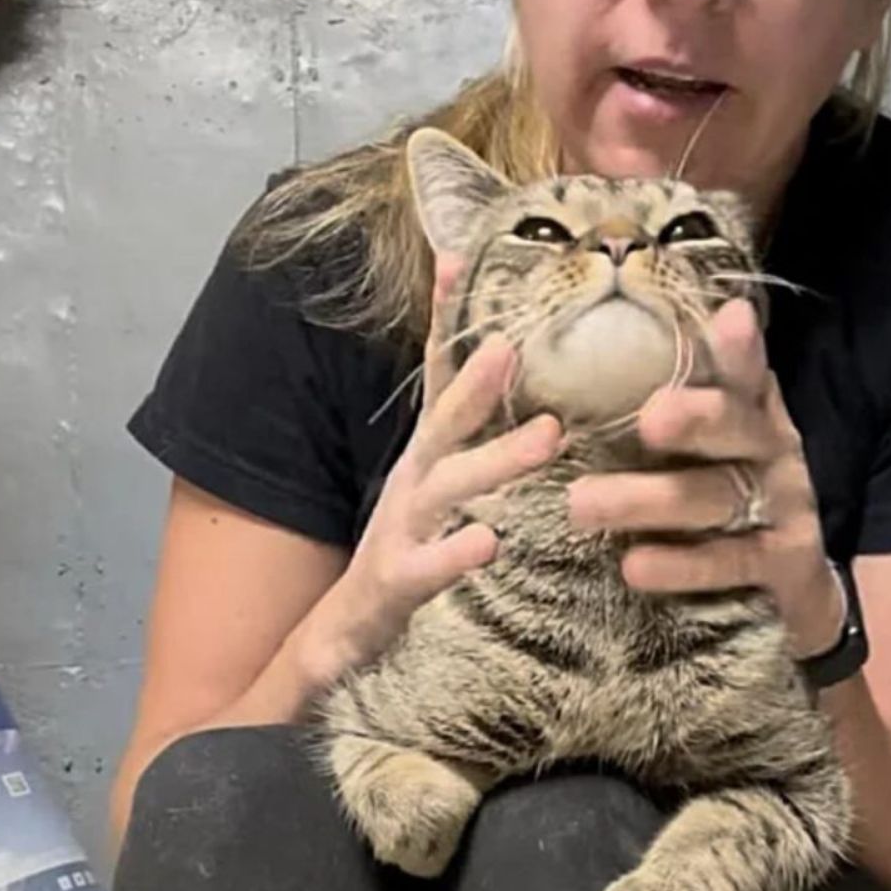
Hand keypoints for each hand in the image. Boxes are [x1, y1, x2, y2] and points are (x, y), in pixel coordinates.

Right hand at [305, 256, 562, 675]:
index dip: (444, 320)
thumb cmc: (411, 550)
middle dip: (475, 383)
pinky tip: (488, 542)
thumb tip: (521, 390)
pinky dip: (455, 553)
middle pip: (444, 424)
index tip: (458, 258)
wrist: (344, 632)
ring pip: (446, 488)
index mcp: (426, 456)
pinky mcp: (397, 584)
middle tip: (515, 344)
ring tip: (546, 437)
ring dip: (494, 460)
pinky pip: (428, 568)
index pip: (437, 378)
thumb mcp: (440, 486)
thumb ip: (472, 441)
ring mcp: (402, 530)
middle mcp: (413, 483)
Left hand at [567, 299, 844, 657]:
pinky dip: (683, 566)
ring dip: (651, 501)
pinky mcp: (783, 570)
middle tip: (650, 418)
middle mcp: (771, 453)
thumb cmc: (720, 503)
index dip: (739, 349)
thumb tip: (562, 355)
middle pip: (736, 426)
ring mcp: (782, 512)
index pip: (744, 371)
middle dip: (697, 418)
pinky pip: (731, 565)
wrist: (793, 594)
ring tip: (582, 505)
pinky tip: (634, 567)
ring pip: (718, 498)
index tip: (729, 318)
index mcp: (749, 412)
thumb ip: (658, 406)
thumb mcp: (698, 449)